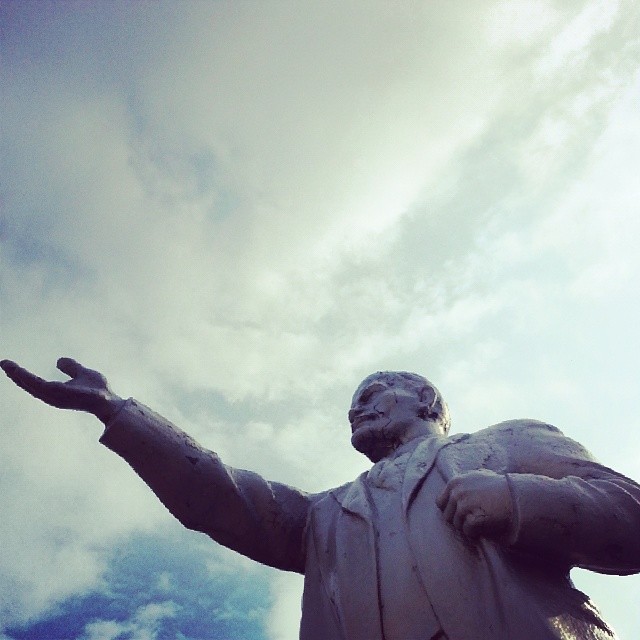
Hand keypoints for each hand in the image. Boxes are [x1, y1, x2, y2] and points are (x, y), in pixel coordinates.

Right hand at [1, 357, 123, 422]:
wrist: (108, 400)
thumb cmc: (98, 390)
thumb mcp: (82, 373)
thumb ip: (71, 367)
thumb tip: (58, 361)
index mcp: (57, 391)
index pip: (35, 383)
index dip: (23, 375)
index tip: (11, 366)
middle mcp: (52, 396)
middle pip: (29, 385)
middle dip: (15, 375)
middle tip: (3, 364)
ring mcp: (53, 397)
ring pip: (30, 385)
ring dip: (17, 376)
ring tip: (6, 365)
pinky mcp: (56, 395)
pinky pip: (37, 385)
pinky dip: (26, 378)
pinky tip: (17, 371)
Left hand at [436, 470, 513, 539]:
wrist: (518, 497)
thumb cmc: (499, 489)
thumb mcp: (476, 478)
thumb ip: (461, 486)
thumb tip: (447, 497)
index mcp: (455, 482)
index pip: (440, 503)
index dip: (451, 510)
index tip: (463, 513)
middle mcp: (456, 492)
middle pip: (447, 516)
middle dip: (459, 520)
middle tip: (475, 518)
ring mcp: (463, 505)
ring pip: (457, 525)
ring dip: (468, 527)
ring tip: (483, 520)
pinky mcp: (472, 517)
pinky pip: (468, 531)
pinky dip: (476, 532)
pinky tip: (486, 525)